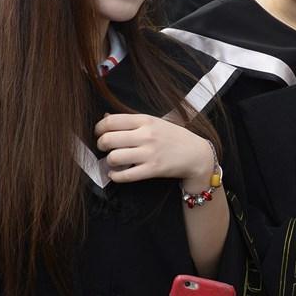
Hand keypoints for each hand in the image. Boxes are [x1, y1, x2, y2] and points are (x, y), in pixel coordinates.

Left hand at [95, 113, 214, 187]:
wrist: (196, 154)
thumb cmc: (174, 137)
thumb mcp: (155, 122)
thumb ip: (131, 120)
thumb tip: (105, 118)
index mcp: (145, 120)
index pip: (111, 121)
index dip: (99, 128)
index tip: (99, 133)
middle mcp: (146, 135)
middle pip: (108, 139)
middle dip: (101, 145)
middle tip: (104, 147)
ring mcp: (149, 153)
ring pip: (114, 158)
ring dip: (109, 161)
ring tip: (113, 160)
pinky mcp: (153, 170)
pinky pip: (126, 175)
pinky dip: (115, 176)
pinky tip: (116, 173)